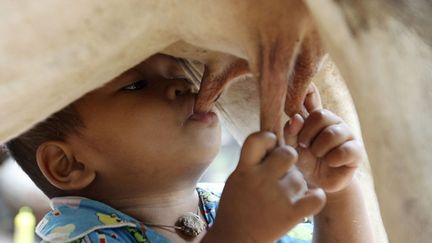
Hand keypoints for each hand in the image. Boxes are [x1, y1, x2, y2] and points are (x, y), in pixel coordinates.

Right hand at [206, 132, 325, 242]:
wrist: (236, 237)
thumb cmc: (237, 205)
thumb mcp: (237, 177)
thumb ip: (253, 160)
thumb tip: (273, 140)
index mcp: (245, 169)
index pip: (259, 138)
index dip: (268, 138)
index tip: (270, 146)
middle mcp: (261, 179)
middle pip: (289, 153)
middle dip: (288, 160)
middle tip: (282, 173)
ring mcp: (278, 196)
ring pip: (301, 178)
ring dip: (297, 184)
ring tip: (284, 197)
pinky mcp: (292, 214)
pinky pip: (317, 197)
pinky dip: (314, 198)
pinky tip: (305, 201)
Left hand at [284, 84, 363, 192]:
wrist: (319, 183)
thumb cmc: (304, 160)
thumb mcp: (292, 146)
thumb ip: (291, 132)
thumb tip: (296, 118)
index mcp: (316, 116)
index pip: (311, 94)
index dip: (307, 90)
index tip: (302, 89)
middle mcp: (333, 121)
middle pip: (320, 115)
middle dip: (307, 133)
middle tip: (304, 145)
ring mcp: (347, 134)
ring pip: (331, 133)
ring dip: (319, 148)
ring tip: (317, 155)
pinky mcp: (356, 150)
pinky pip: (345, 150)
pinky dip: (332, 159)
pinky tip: (330, 162)